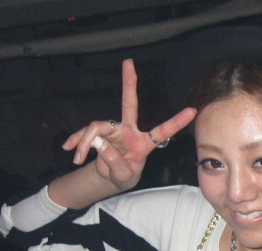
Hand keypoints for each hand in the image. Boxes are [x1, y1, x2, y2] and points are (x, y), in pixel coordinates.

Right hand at [61, 59, 196, 192]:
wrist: (110, 178)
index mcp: (144, 143)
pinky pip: (85, 133)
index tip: (193, 111)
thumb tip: (99, 143)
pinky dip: (77, 141)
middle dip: (129, 83)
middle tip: (129, 62)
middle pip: (129, 103)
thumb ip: (114, 162)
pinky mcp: (100, 132)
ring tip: (77, 157)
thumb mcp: (122, 176)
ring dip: (84, 141)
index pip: (163, 132)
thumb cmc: (124, 176)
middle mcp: (130, 131)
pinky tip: (69, 148)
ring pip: (97, 127)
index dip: (177, 122)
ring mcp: (114, 129)